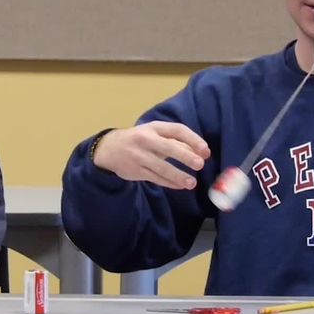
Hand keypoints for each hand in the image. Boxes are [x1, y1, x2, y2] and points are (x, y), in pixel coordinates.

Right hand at [92, 121, 210, 189]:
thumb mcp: (155, 134)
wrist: (108, 149)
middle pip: (168, 148)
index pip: (176, 130)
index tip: (205, 150)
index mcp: (154, 128)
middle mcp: (146, 140)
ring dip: (178, 175)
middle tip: (199, 164)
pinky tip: (179, 186)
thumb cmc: (139, 140)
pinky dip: (169, 183)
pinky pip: (155, 178)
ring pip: (161, 167)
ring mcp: (139, 156)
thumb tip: (201, 152)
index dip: (192, 139)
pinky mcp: (136, 170)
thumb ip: (176, 142)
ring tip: (192, 183)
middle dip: (184, 156)